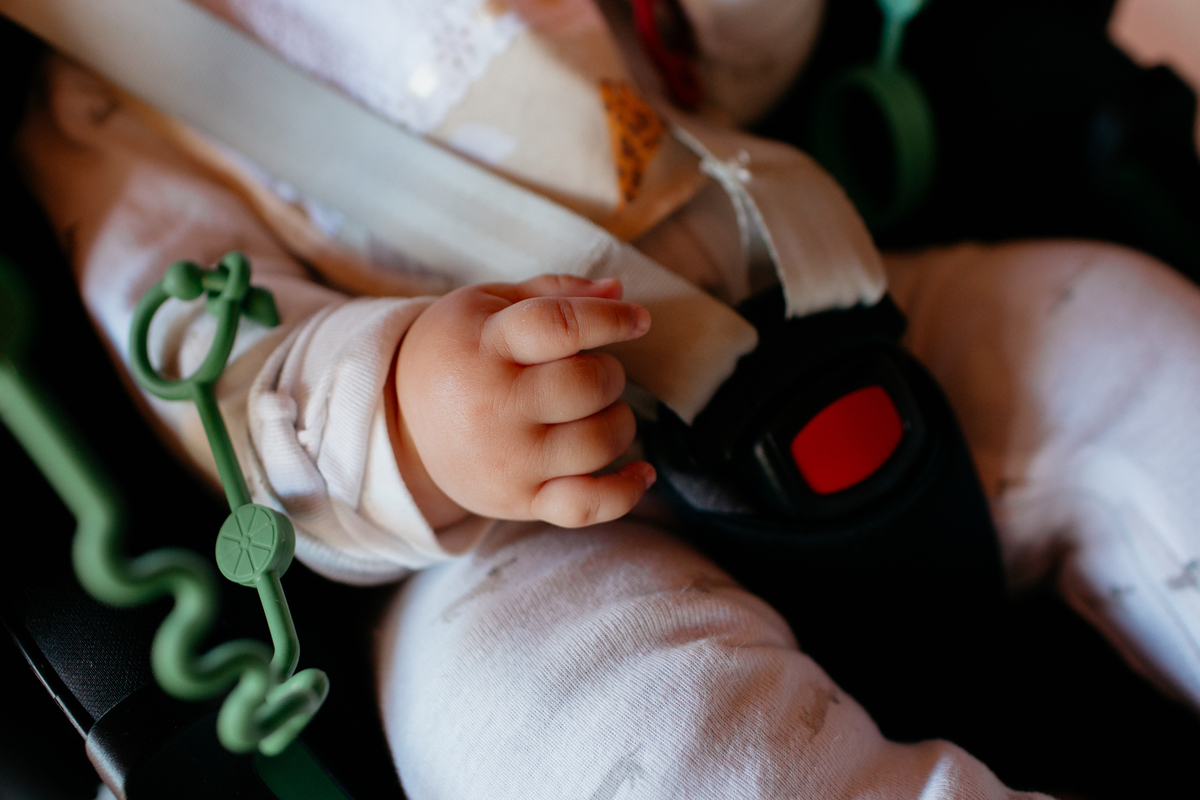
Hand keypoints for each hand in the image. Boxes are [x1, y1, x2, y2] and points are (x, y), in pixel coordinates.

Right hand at [394, 274, 655, 527]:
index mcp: (486, 344)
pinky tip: (642, 472)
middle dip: (608, 373)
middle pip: (589, 385)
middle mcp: (495, 406)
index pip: (561, 326)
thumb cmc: (457, 353)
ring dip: (618, 422)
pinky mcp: (519, 501)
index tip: (638, 320)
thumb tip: (618, 290)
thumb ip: (554, 293)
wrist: (398, 426)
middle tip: (590, 372)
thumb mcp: (488, 306)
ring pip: (600, 441)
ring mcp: (509, 460)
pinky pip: (589, 506)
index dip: (611, 320)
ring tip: (597, 412)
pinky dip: (625, 492)